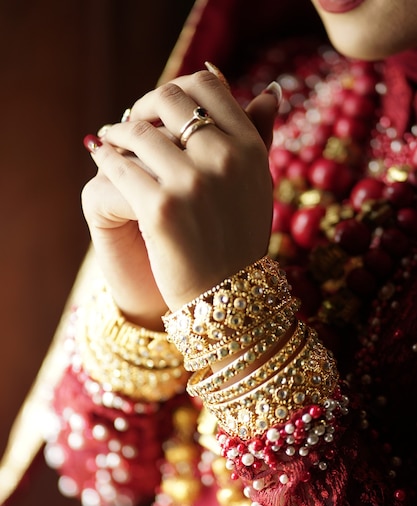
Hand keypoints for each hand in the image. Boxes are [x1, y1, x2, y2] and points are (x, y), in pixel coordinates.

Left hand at [82, 70, 277, 317]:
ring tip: (110, 139)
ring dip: (118, 131)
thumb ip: (259, 135)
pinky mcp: (160, 209)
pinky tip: (101, 158)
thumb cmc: (239, 240)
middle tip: (131, 121)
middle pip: (169, 97)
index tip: (162, 109)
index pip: (207, 86)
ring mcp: (192, 183)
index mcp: (249, 149)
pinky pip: (118, 166)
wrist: (227, 296)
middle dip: (144, 104)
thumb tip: (271, 91)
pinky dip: (105, 158)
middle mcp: (225, 159)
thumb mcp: (258, 184)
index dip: (177, 91)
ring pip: (138, 131)